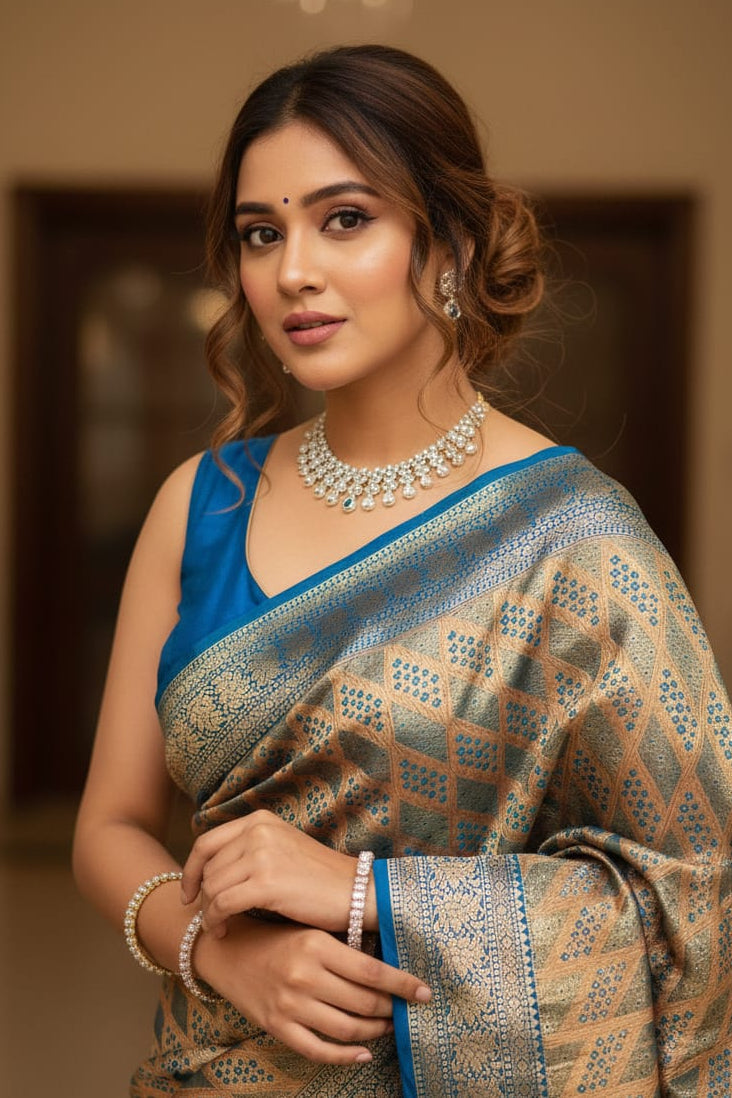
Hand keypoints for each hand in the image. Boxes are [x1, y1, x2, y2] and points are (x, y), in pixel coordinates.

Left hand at [181, 810, 369, 936]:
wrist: (355, 891)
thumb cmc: (320, 879)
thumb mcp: (282, 849)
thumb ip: (250, 851)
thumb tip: (211, 873)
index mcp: (259, 821)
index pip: (206, 843)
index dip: (190, 871)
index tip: (188, 894)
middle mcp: (257, 831)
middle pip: (207, 868)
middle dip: (201, 898)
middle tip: (209, 919)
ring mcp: (261, 854)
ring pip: (211, 888)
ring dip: (208, 913)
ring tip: (219, 928)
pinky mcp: (266, 882)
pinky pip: (222, 904)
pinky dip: (216, 921)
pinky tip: (223, 932)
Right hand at [195, 915, 431, 1064]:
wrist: (227, 950)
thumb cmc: (277, 938)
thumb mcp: (311, 931)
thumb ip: (344, 948)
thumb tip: (388, 970)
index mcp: (317, 945)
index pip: (372, 972)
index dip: (403, 985)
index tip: (425, 992)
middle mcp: (305, 975)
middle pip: (363, 1003)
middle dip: (391, 1009)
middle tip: (404, 1010)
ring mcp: (290, 1004)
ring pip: (346, 1029)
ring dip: (374, 1031)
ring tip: (386, 1026)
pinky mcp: (277, 1027)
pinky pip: (318, 1050)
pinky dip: (345, 1056)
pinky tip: (362, 1053)